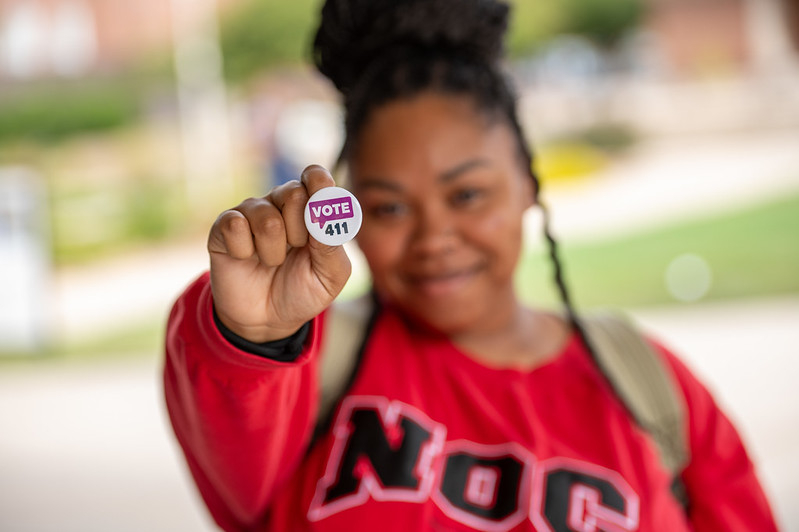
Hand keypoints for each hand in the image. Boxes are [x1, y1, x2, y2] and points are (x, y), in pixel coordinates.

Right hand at [207, 165, 351, 342]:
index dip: (320, 185)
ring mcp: (252, 213)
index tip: (320, 205)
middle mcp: (280, 203)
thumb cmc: (303, 291)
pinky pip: (235, 226)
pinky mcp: (224, 226)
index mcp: (311, 208)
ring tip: (272, 262)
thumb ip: (332, 243)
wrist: (267, 320)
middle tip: (296, 250)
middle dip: (300, 232)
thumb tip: (325, 213)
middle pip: (294, 193)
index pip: (315, 177)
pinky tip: (246, 258)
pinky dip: (244, 252)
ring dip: (273, 251)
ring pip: (267, 217)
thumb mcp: (330, 275)